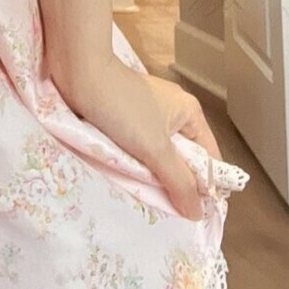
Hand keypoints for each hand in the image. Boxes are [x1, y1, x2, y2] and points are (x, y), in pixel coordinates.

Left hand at [56, 58, 221, 220]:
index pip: (210, 158)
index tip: (200, 215)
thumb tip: (199, 213)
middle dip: (177, 184)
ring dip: (154, 176)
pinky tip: (131, 181)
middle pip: (184, 159)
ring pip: (159, 156)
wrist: (78, 73)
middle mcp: (173, 113)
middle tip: (172, 214)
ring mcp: (147, 116)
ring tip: (150, 202)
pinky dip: (136, 165)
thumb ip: (179, 181)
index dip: (208, 187)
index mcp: (190, 114)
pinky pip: (138, 150)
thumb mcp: (155, 148)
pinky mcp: (125, 118)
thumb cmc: (120, 106)